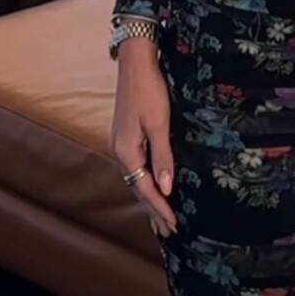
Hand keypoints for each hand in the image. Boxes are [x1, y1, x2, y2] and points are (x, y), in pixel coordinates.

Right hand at [110, 39, 177, 239]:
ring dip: (149, 199)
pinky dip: (146, 183)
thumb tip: (166, 188)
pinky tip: (153, 186)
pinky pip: (137, 168)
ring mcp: (121, 144)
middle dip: (153, 210)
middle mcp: (120, 152)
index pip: (145, 189)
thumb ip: (163, 157)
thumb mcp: (160, 124)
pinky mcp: (126, 137)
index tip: (174, 226)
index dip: (160, 208)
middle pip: (138, 188)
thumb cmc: (150, 91)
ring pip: (136, 179)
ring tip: (160, 219)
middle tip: (169, 232)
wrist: (135, 63)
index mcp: (127, 152)